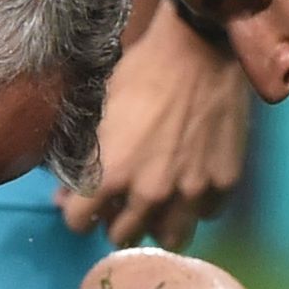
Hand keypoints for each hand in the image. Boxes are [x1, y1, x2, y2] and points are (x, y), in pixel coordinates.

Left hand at [63, 8, 249, 244]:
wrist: (198, 50)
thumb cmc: (140, 72)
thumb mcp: (97, 110)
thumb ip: (80, 157)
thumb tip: (64, 192)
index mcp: (110, 175)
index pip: (78, 223)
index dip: (77, 211)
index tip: (84, 201)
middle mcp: (149, 194)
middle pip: (122, 236)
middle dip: (115, 220)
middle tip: (121, 200)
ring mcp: (191, 192)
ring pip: (169, 238)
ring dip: (157, 225)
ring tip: (157, 206)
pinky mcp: (224, 183)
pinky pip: (205, 215)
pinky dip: (195, 206)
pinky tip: (191, 184)